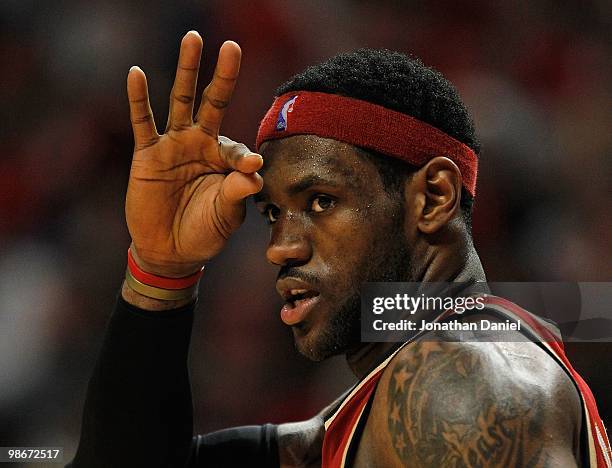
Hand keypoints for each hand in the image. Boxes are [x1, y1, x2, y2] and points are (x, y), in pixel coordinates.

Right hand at [125, 31, 262, 276]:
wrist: (171, 251)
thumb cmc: (204, 232)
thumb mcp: (226, 215)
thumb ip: (238, 192)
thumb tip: (255, 170)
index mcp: (225, 159)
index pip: (238, 148)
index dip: (243, 157)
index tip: (251, 166)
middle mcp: (201, 144)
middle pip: (213, 102)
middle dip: (222, 75)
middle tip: (232, 46)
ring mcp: (174, 145)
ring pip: (181, 101)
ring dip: (187, 71)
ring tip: (193, 39)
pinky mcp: (147, 154)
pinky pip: (143, 122)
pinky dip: (139, 99)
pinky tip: (137, 74)